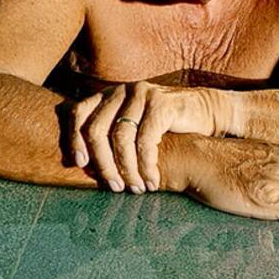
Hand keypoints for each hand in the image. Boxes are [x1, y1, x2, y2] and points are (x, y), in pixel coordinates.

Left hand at [69, 82, 234, 192]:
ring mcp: (143, 94)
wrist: (205, 110)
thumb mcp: (133, 124)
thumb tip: (80, 164)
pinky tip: (151, 180)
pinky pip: (146, 140)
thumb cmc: (166, 125)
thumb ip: (110, 134)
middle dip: (102, 164)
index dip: (73, 139)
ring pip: (121, 137)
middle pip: (97, 129)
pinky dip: (146, 165)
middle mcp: (123, 90)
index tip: (78, 165)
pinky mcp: (162, 104)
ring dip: (126, 168)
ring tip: (133, 187)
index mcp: (109, 95)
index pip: (78, 113)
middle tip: (113, 187)